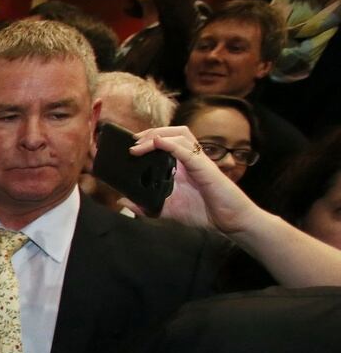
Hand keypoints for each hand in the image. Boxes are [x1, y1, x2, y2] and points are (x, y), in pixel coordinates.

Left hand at [130, 126, 262, 234]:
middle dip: (151, 132)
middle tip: (132, 141)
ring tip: (139, 143)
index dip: (148, 138)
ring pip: (180, 134)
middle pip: (173, 132)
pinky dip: (171, 144)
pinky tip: (157, 143)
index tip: (130, 145)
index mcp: (182, 165)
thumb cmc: (203, 212)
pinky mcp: (205, 167)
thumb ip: (146, 206)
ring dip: (158, 134)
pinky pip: (188, 150)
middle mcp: (190, 158)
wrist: (229, 220)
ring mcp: (198, 160)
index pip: (166, 141)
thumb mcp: (168, 209)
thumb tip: (123, 201)